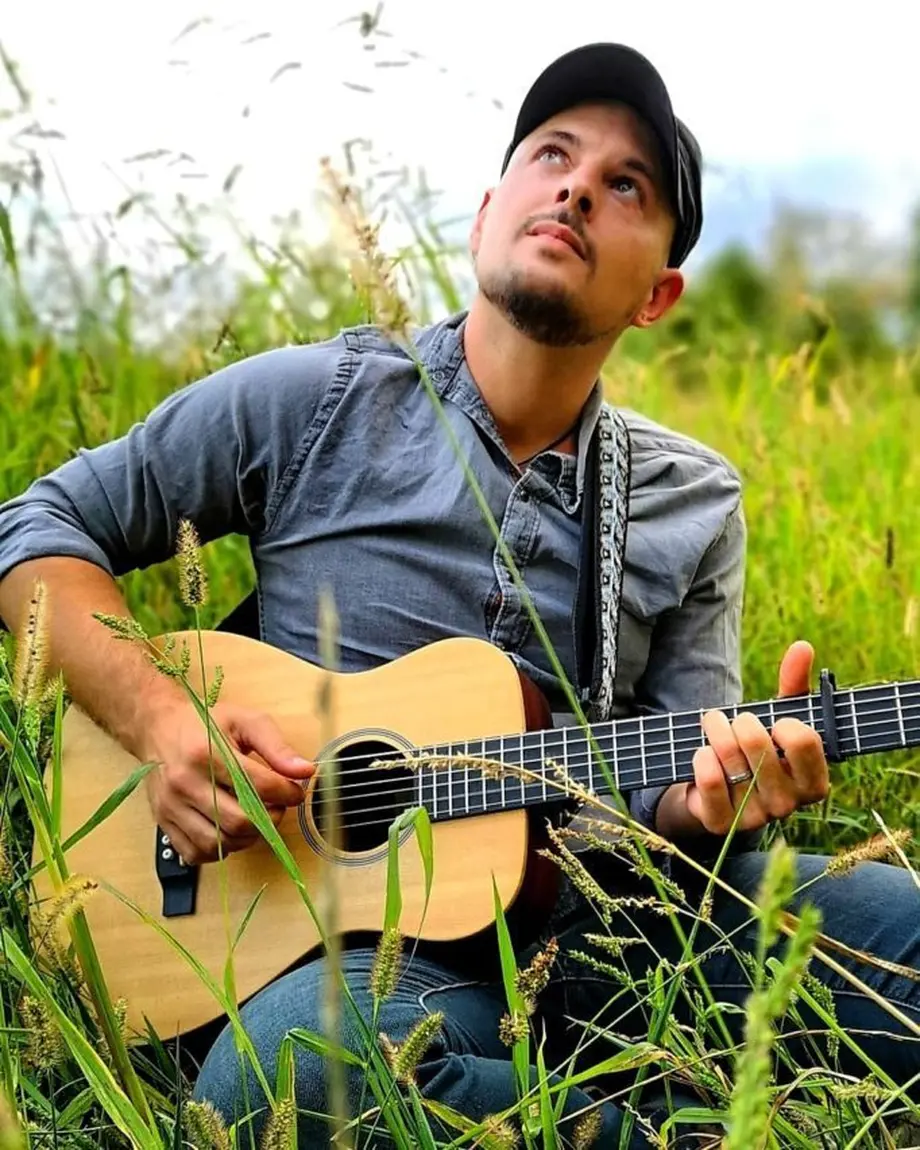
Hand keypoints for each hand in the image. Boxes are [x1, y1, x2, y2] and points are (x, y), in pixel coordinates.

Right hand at [141, 701, 313, 864]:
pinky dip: (221, 849)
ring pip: (219, 843)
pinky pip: (196, 853)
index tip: (295, 791)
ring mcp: (171, 806)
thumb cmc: (205, 724)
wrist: (158, 727)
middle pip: (239, 821)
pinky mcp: (163, 822)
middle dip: (269, 818)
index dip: (286, 793)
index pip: (257, 786)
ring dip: (247, 837)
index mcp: (205, 753)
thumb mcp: (245, 721)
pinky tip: (230, 829)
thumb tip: (305, 771)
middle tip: (276, 806)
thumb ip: (277, 747)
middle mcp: (184, 783)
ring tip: (255, 818)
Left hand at [656, 641, 829, 840]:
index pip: (804, 740)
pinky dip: (701, 757)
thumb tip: (803, 647)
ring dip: (715, 731)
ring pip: (730, 759)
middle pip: (758, 744)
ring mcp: (755, 818)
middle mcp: (788, 805)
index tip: (776, 722)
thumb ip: (794, 684)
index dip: (784, 722)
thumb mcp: (779, 717)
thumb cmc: (758, 748)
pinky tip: (703, 754)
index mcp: (814, 782)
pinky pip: (709, 779)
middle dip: (739, 720)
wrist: (717, 788)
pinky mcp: (722, 824)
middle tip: (734, 719)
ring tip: (713, 725)